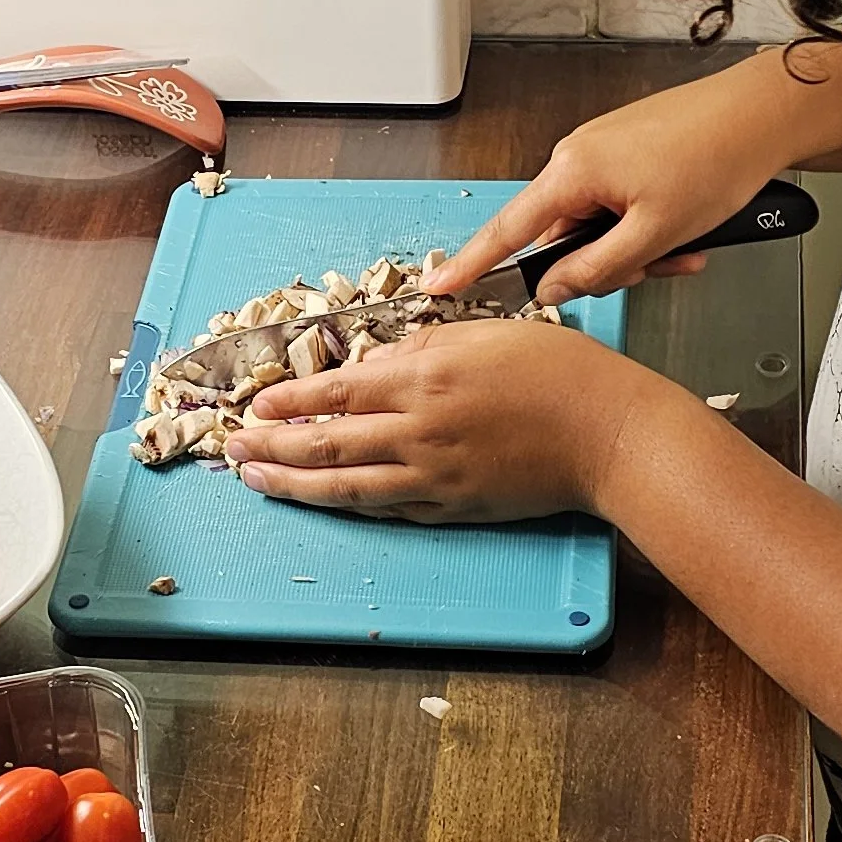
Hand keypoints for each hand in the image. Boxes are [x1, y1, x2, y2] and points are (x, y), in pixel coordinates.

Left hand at [227, 320, 646, 520]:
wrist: (608, 434)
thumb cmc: (560, 374)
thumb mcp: (487, 334)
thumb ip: (426, 343)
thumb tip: (381, 358)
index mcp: (425, 377)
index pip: (336, 391)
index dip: (289, 400)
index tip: (254, 403)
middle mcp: (420, 431)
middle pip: (327, 443)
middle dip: (271, 445)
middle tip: (233, 446)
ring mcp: (434, 477)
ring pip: (347, 485)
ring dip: (294, 484)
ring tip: (256, 479)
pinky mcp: (452, 508)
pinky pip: (387, 507)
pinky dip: (349, 504)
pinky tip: (324, 499)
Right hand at [427, 66, 802, 301]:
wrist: (763, 115)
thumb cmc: (716, 159)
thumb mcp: (654, 234)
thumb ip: (595, 269)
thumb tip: (553, 289)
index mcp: (572, 171)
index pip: (508, 229)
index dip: (471, 263)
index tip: (440, 284)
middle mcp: (579, 156)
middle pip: (566, 237)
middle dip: (607, 264)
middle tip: (654, 268)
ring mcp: (606, 152)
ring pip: (602, 226)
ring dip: (639, 249)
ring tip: (686, 247)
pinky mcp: (631, 152)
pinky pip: (624, 206)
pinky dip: (651, 227)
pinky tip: (689, 231)